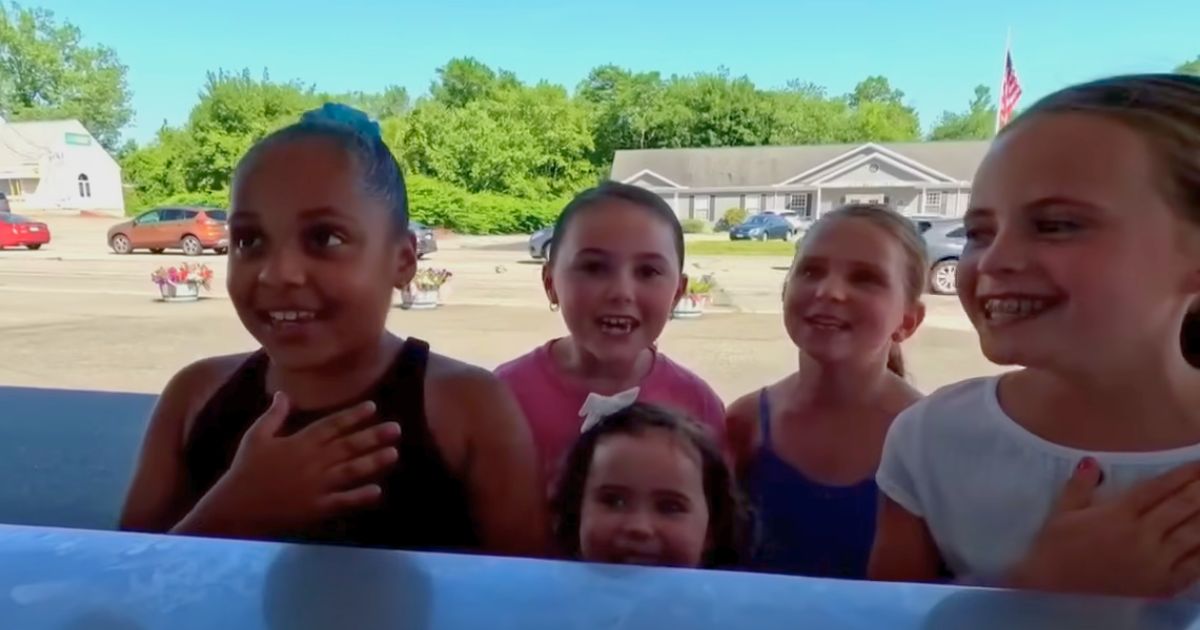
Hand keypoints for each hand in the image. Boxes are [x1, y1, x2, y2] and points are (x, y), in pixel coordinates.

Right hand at [181, 393, 400, 536]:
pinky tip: (377, 491)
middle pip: (348, 445)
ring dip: (373, 461)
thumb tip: (283, 394)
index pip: (332, 424)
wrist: (234, 508)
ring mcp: (315, 485)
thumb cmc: (244, 470)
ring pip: (351, 470)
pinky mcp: (315, 508)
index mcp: (299, 442)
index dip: (353, 415)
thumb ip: (273, 415)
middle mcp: (312, 461)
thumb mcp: (255, 436)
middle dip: (373, 435)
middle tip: (396, 428)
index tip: (372, 407)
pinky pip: (342, 501)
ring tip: (393, 453)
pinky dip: (360, 497)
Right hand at [1009, 458, 1199, 597]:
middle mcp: (1141, 536)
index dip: (1182, 474)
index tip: (1198, 463)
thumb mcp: (1064, 510)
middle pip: (1181, 507)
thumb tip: (1092, 461)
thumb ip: (1080, 484)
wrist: (1052, 581)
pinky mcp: (1160, 584)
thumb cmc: (1057, 543)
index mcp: (1118, 514)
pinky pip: (1193, 567)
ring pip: (1192, 535)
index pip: (1157, 489)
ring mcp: (1154, 562)